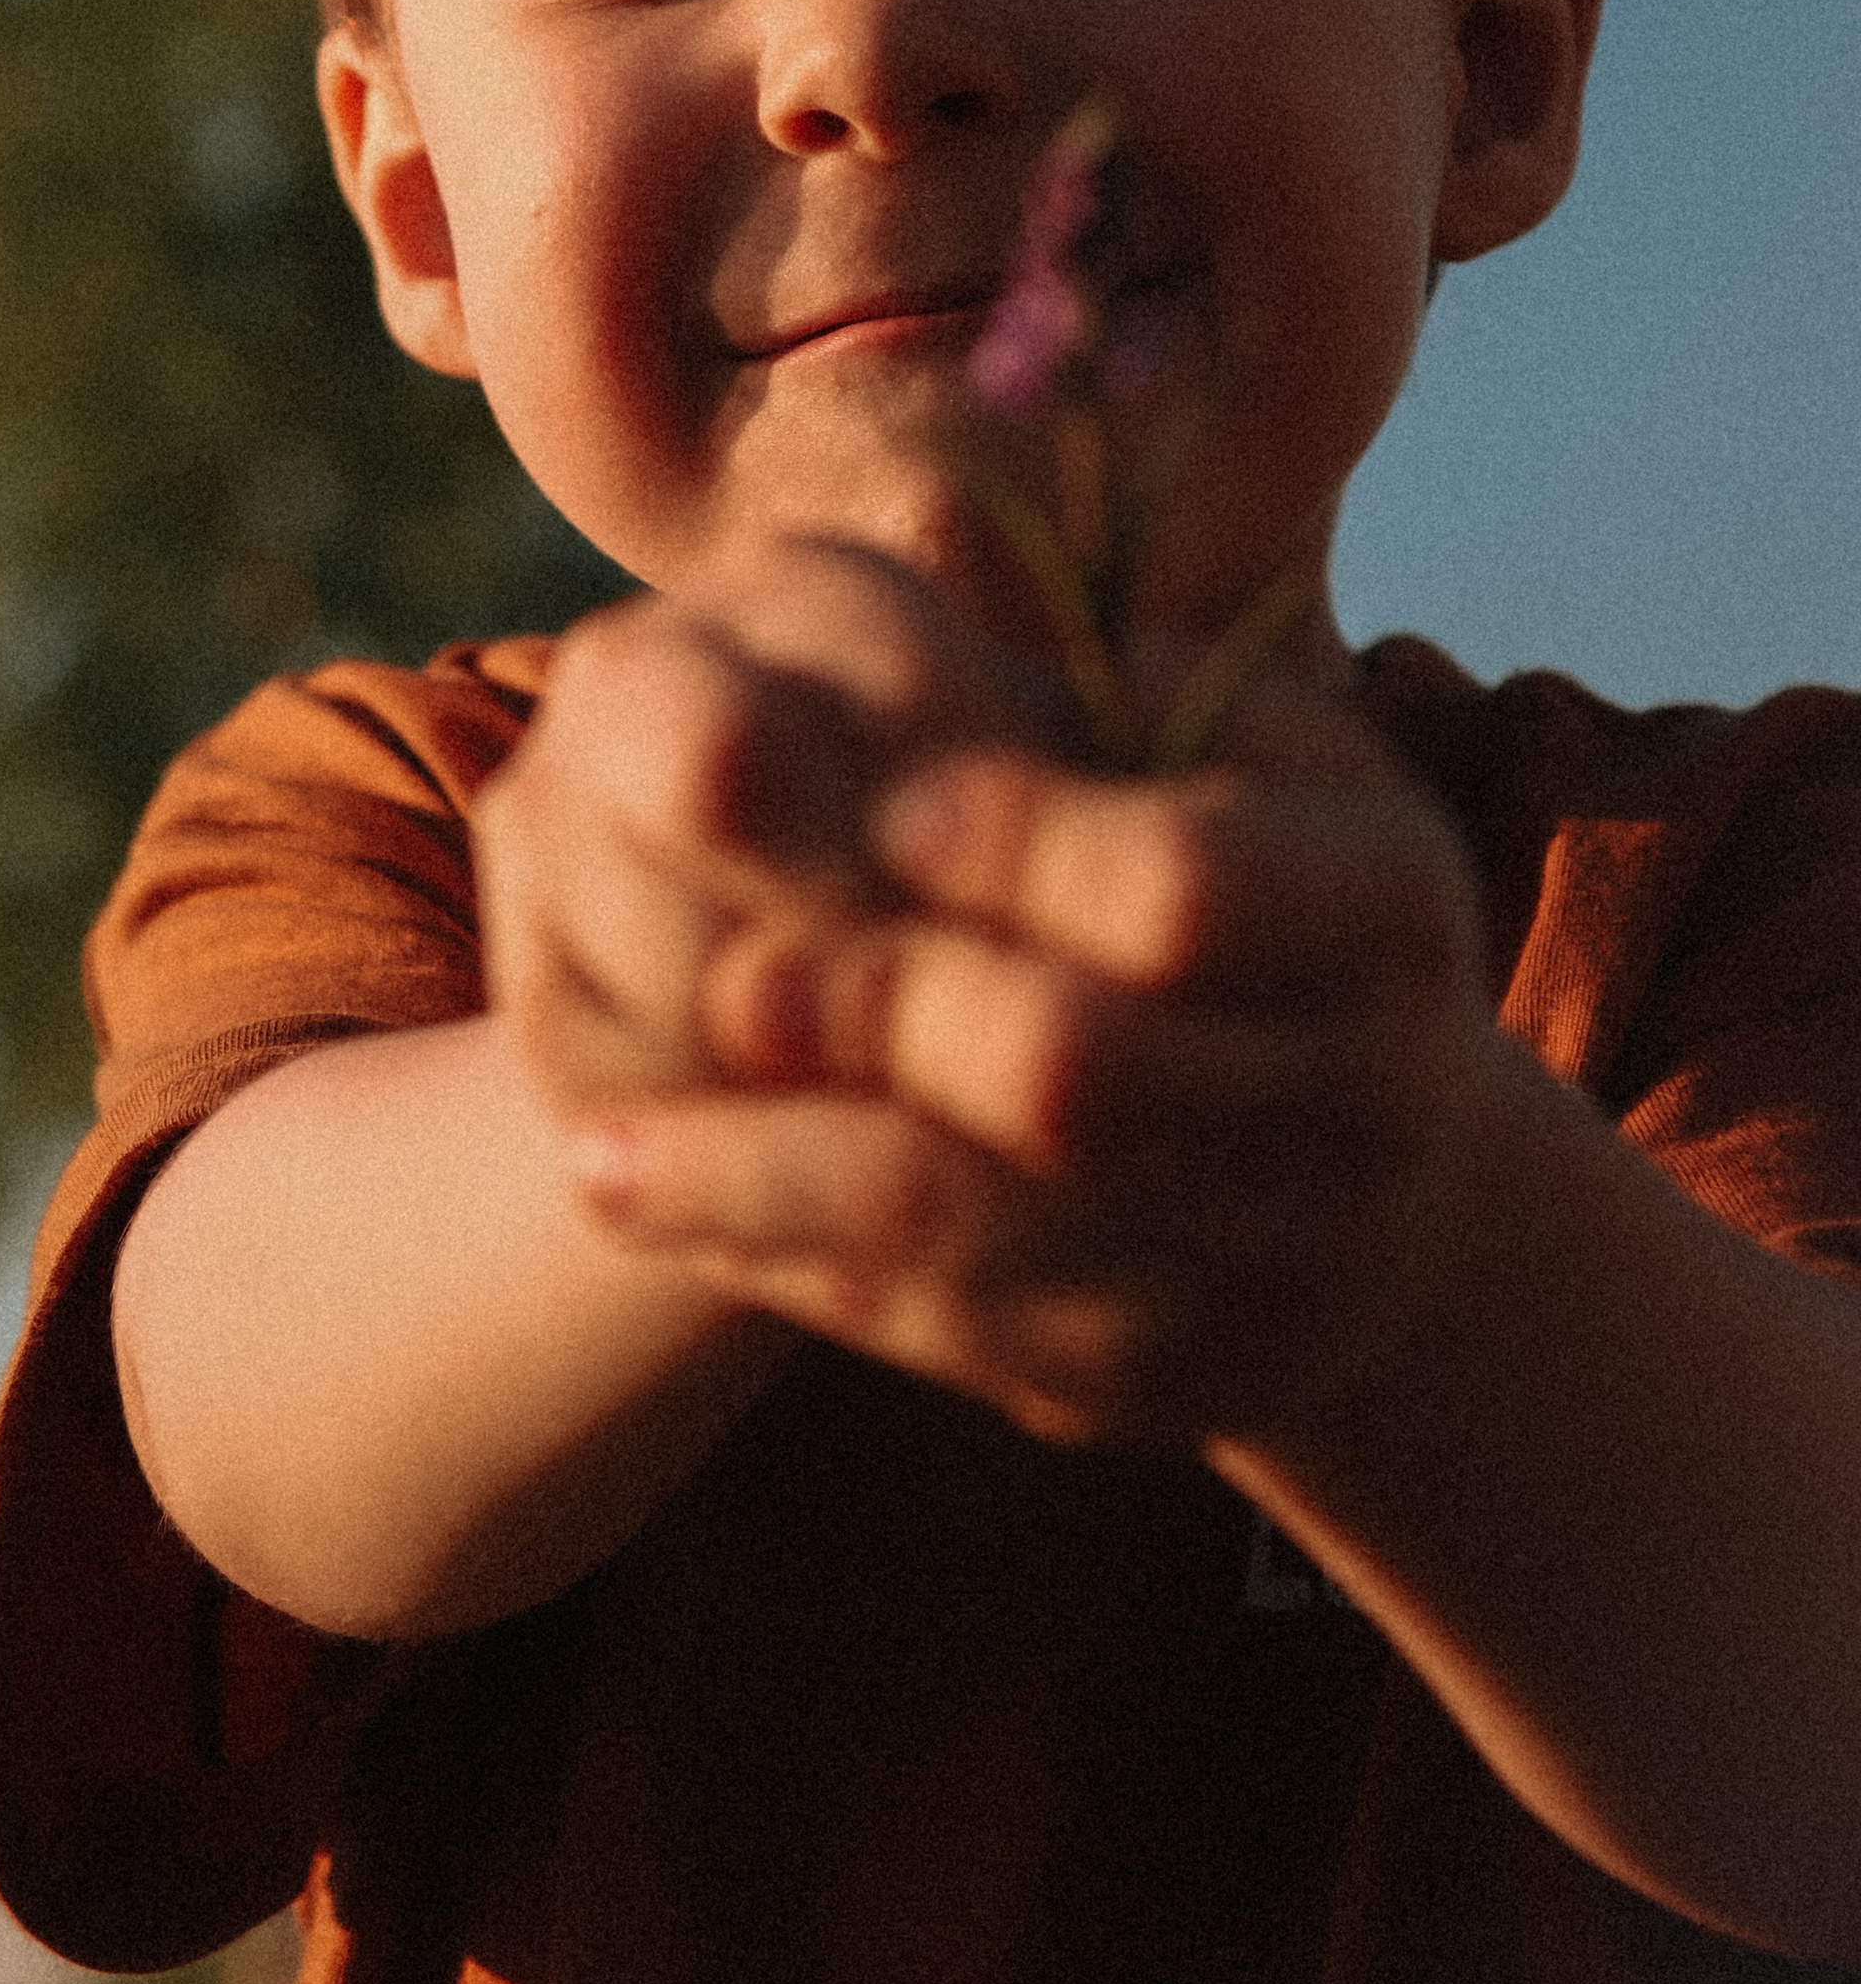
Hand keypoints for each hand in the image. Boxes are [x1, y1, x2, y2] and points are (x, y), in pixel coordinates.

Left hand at [493, 559, 1512, 1450]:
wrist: (1374, 1195)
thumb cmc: (1274, 887)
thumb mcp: (1269, 753)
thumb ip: (1137, 684)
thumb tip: (982, 603)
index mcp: (1389, 906)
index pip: (1181, 886)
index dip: (1009, 840)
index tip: (875, 798)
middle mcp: (1358, 1105)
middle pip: (1064, 1070)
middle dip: (864, 1008)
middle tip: (711, 976)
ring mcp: (1256, 1266)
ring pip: (971, 1228)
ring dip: (762, 1174)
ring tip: (594, 1139)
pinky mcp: (1150, 1380)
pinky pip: (944, 1326)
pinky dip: (781, 1256)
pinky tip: (646, 1202)